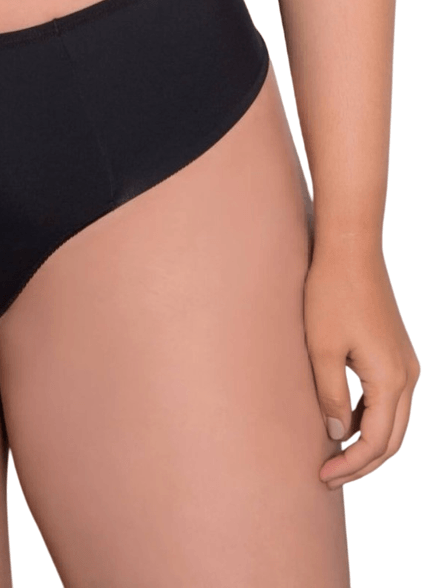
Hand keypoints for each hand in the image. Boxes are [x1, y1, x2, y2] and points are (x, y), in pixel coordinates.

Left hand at [303, 245, 419, 488]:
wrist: (350, 251)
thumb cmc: (330, 296)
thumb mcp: (320, 349)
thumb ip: (329, 396)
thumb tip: (335, 434)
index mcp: (391, 379)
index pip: (376, 441)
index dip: (350, 464)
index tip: (322, 476)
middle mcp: (407, 376)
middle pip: (392, 438)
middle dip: (361, 462)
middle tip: (327, 477)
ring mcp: (405, 363)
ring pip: (392, 419)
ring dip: (365, 440)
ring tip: (331, 454)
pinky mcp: (394, 352)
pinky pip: (386, 398)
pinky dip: (367, 416)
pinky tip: (339, 420)